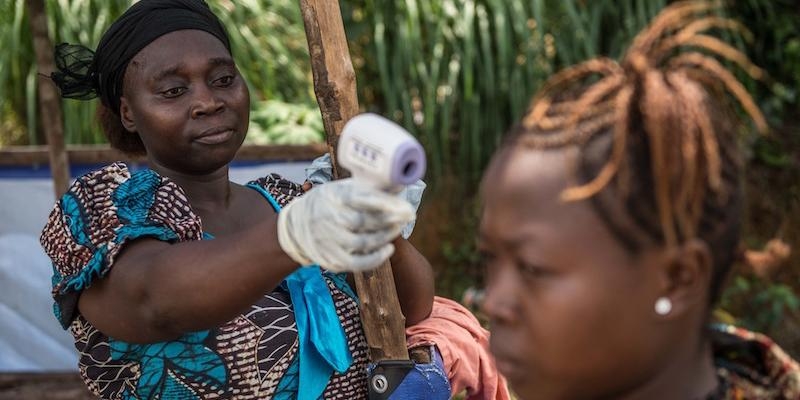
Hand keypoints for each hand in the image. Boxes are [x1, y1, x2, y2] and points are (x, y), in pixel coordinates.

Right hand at [277, 178, 414, 271]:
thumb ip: (366, 188)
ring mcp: (328, 240)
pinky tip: (388, 249)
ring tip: (397, 228)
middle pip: (362, 221)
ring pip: (361, 243)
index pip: (358, 199)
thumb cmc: (329, 203)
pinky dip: (375, 258)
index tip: (404, 206)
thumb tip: (398, 183)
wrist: (295, 226)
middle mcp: (328, 218)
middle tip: (407, 215)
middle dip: (390, 220)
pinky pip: (356, 263)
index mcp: (332, 196)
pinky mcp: (330, 258)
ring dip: (384, 237)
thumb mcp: (341, 189)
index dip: (383, 203)